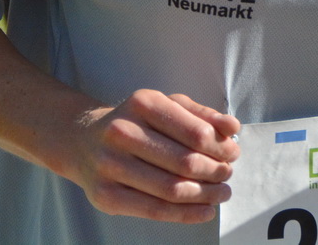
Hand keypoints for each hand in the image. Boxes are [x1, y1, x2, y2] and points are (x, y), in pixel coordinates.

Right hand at [63, 90, 239, 223]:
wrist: (84, 142)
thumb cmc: (136, 123)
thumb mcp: (166, 106)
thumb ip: (201, 115)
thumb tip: (232, 128)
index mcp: (142, 104)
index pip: (195, 132)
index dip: (221, 148)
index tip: (233, 154)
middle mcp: (122, 132)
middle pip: (185, 162)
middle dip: (215, 172)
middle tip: (228, 175)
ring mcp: (110, 165)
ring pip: (171, 189)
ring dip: (205, 195)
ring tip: (221, 193)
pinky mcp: (106, 196)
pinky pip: (154, 210)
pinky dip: (186, 214)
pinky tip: (204, 210)